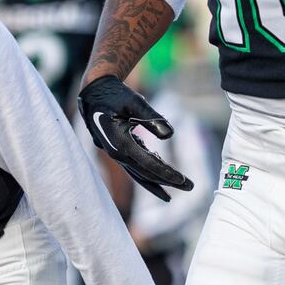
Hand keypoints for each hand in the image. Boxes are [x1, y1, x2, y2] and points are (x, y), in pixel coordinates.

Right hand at [79, 76, 193, 201]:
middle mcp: (116, 152)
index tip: (184, 181)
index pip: (149, 164)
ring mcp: (115, 152)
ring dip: (155, 182)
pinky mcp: (116, 148)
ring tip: (172, 193)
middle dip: (167, 182)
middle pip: (144, 173)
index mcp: (120, 143)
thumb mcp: (134, 102)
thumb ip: (152, 118)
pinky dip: (146, 171)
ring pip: (137, 173)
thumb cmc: (115, 94)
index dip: (167, 174)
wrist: (93, 91)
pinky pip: (133, 165)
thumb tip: (170, 135)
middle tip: (190, 187)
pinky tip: (159, 172)